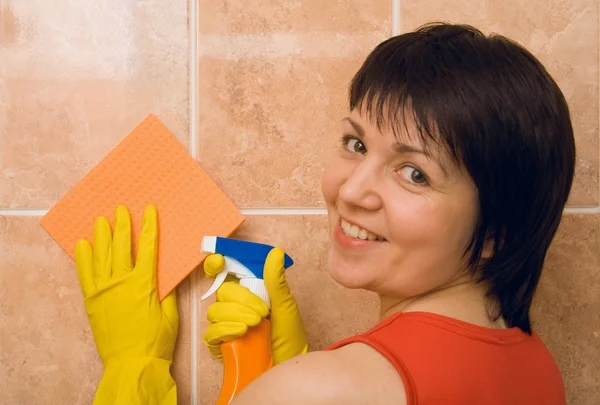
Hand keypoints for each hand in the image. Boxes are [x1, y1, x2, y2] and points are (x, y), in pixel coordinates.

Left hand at [75, 205, 177, 403]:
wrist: (132, 364)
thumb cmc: (156, 340)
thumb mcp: (171, 314)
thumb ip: (167, 291)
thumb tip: (167, 274)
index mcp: (144, 283)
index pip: (148, 247)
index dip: (149, 226)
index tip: (149, 210)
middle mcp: (121, 282)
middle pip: (121, 246)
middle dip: (122, 226)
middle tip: (121, 210)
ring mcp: (104, 291)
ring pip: (101, 256)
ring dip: (101, 236)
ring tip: (101, 220)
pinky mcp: (92, 301)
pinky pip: (85, 274)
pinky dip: (83, 258)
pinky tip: (82, 245)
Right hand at [203, 248, 307, 364]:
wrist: (289, 364)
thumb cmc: (289, 335)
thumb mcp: (285, 304)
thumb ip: (276, 279)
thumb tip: (275, 252)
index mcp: (246, 292)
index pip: (223, 274)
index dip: (215, 265)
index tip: (219, 261)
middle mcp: (233, 307)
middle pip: (221, 291)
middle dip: (241, 299)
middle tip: (261, 311)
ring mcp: (226, 325)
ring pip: (215, 311)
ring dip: (236, 315)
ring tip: (256, 323)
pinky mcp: (221, 345)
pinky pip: (211, 333)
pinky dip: (226, 329)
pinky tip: (241, 331)